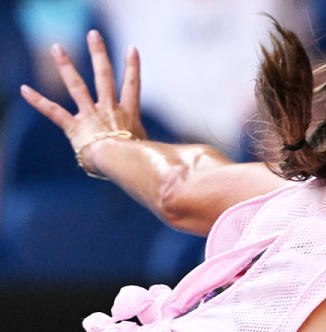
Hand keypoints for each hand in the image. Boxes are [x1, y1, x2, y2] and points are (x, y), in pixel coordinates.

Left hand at [20, 30, 145, 174]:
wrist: (123, 164)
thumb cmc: (139, 161)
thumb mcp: (149, 150)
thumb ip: (148, 144)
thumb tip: (161, 152)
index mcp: (128, 114)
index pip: (132, 85)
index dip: (132, 66)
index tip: (131, 48)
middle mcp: (109, 109)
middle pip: (104, 76)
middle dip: (99, 54)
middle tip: (94, 35)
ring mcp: (91, 116)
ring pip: (77, 86)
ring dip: (66, 66)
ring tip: (57, 47)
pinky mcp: (75, 127)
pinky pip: (54, 112)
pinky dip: (38, 101)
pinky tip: (24, 89)